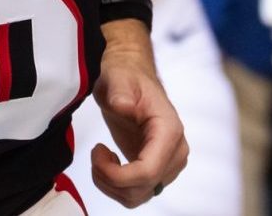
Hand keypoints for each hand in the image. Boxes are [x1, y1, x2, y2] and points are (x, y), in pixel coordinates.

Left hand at [90, 28, 188, 207]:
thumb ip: (121, 91)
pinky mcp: (155, 170)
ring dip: (111, 185)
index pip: (149, 172)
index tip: (98, 152)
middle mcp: (174, 152)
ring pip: (138, 196)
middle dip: (110, 178)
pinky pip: (136, 193)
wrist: (130, 75)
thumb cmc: (125, 75)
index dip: (118, 174)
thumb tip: (124, 106)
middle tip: (96, 152)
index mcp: (169, 131)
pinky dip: (115, 186)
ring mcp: (166, 164)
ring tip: (100, 157)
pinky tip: (108, 162)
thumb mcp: (118, 77)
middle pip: (143, 188)